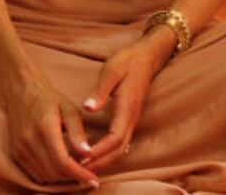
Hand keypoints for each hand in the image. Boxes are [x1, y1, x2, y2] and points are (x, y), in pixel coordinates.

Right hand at [2, 75, 99, 187]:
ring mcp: (20, 149)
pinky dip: (49, 175)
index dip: (80, 174)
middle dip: (73, 177)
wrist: (21, 91)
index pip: (62, 161)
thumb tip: (88, 154)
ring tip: (75, 169)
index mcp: (45, 127)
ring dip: (61, 178)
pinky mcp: (15, 153)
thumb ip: (78, 132)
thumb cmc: (50, 99)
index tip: (93, 180)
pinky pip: (34, 174)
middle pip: (54, 173)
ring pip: (44, 177)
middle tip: (87, 173)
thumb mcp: (70, 109)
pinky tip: (60, 166)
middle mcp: (29, 141)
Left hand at [78, 32, 169, 171]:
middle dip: (100, 162)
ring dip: (104, 159)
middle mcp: (131, 118)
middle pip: (118, 150)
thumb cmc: (127, 61)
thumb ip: (100, 91)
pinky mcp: (128, 118)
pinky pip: (120, 142)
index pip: (115, 138)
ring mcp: (131, 119)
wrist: (146, 56)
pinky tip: (93, 153)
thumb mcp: (111, 71)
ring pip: (120, 148)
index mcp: (127, 108)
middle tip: (79, 170)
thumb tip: (87, 108)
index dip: (99, 150)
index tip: (82, 157)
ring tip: (83, 166)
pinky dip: (107, 152)